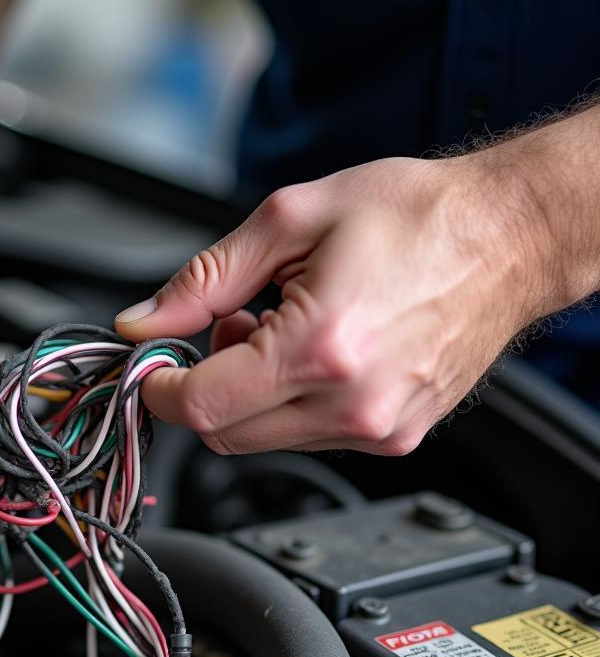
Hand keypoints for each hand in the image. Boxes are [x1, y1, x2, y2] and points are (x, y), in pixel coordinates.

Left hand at [115, 155, 552, 455]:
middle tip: (230, 323)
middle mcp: (352, 405)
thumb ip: (204, 279)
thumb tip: (145, 319)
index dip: (158, 387)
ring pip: (262, 439)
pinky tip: (312, 354)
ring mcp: (377, 429)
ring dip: (248, 393)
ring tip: (281, 326)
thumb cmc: (419, 217)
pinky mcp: (394, 437)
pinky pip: (307, 437)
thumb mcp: (291, 220)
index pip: (199, 407)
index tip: (154, 361)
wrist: (512, 235)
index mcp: (320, 349)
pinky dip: (288, 403)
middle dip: (203, 386)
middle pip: (223, 434)